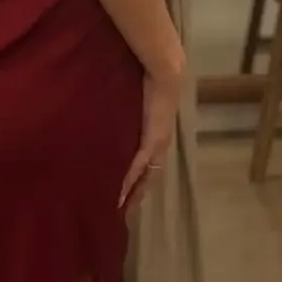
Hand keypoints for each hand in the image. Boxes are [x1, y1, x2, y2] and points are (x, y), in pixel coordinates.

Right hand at [119, 62, 184, 212]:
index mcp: (158, 133)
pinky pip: (138, 169)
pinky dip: (128, 184)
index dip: (141, 178)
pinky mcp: (150, 142)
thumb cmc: (150, 79)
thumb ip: (130, 110)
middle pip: (150, 176)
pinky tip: (119, 197)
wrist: (165, 72)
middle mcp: (160, 143)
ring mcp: (157, 145)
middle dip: (138, 193)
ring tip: (121, 209)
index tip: (128, 191)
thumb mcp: (138, 101)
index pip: (150, 162)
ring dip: (134, 194)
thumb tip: (116, 110)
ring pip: (146, 177)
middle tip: (124, 210)